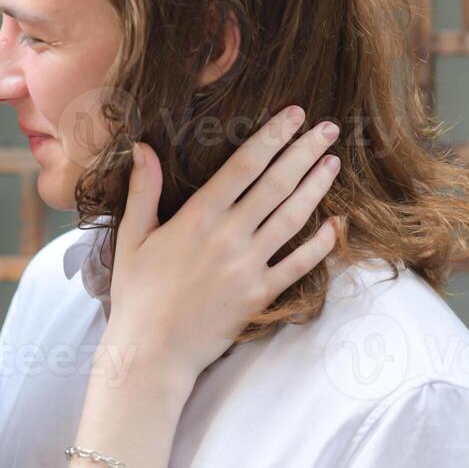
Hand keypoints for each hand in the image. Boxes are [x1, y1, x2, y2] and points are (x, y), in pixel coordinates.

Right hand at [106, 105, 342, 379]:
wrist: (151, 352)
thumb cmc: (137, 294)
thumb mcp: (131, 237)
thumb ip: (142, 190)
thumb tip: (143, 146)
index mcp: (196, 218)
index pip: (243, 166)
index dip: (272, 137)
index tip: (293, 115)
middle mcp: (228, 237)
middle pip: (276, 185)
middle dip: (305, 152)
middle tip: (328, 128)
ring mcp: (247, 267)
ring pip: (292, 219)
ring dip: (316, 188)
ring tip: (333, 163)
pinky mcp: (259, 296)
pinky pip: (298, 266)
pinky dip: (320, 245)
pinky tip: (336, 225)